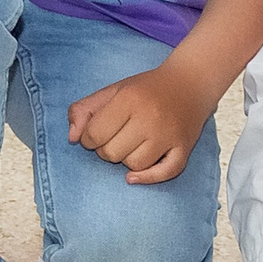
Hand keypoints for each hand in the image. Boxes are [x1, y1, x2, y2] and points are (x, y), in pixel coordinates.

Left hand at [69, 61, 210, 184]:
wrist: (190, 83)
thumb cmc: (145, 90)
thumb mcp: (111, 91)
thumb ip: (83, 110)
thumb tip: (72, 139)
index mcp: (129, 99)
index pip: (94, 134)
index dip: (89, 137)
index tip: (99, 131)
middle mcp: (150, 117)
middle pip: (112, 153)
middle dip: (107, 149)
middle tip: (117, 137)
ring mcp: (168, 134)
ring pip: (134, 165)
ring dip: (127, 159)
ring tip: (132, 145)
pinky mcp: (184, 147)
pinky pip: (164, 173)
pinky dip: (147, 178)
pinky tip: (133, 177)